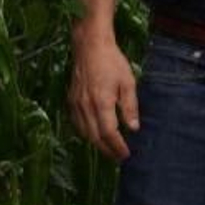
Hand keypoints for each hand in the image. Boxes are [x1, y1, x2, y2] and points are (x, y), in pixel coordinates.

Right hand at [68, 28, 138, 160]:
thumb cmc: (112, 62)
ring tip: (109, 149)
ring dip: (96, 144)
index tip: (125, 154)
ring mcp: (76, 104)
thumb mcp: (128, 82)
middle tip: (118, 157)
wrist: (90, 47)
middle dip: (107, 150)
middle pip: (94, 137)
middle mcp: (86, 106)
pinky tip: (94, 134)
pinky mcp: (70, 101)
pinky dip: (86, 133)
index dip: (117, 146)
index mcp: (102, 102)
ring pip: (84, 132)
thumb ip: (130, 106)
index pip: (109, 133)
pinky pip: (77, 124)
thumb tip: (133, 128)